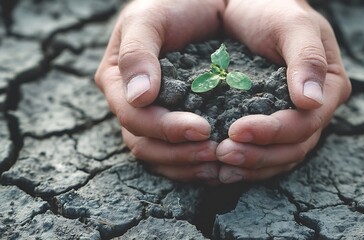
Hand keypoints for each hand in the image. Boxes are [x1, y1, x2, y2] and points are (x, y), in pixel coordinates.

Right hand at [95, 0, 225, 182]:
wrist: (197, 4)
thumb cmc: (170, 5)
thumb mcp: (148, 19)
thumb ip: (137, 53)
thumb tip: (138, 97)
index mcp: (117, 81)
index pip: (134, 117)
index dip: (165, 128)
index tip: (202, 128)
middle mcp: (130, 103)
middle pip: (144, 143)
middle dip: (178, 152)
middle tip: (215, 151)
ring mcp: (151, 114)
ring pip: (158, 154)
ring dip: (186, 163)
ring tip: (218, 162)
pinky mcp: (173, 120)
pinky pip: (175, 152)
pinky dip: (192, 163)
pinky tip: (216, 165)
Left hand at [216, 0, 351, 182]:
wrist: (252, 8)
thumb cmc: (274, 10)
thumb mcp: (293, 25)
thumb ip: (307, 58)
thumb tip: (311, 102)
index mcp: (329, 87)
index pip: (307, 123)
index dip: (274, 132)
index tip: (237, 130)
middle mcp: (316, 109)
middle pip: (294, 147)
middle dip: (259, 155)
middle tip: (222, 153)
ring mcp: (296, 119)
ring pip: (280, 157)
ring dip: (251, 165)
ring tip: (219, 167)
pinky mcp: (273, 123)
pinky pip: (266, 154)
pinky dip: (247, 164)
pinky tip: (223, 168)